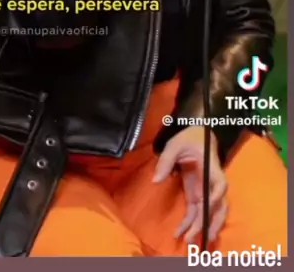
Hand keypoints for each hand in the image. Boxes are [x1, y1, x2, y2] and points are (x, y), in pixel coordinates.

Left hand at [152, 127, 227, 244]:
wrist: (197, 135)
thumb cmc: (189, 137)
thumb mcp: (175, 144)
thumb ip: (166, 160)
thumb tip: (156, 180)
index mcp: (211, 168)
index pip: (220, 184)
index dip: (215, 195)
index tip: (205, 203)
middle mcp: (212, 183)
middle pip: (219, 206)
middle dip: (210, 222)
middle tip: (200, 235)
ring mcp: (206, 190)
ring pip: (210, 214)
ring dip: (202, 228)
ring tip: (191, 241)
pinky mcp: (197, 194)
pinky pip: (197, 212)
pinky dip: (190, 223)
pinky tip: (181, 234)